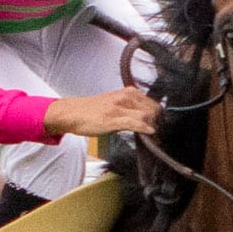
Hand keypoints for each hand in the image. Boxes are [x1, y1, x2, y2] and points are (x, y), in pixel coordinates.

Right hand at [44, 86, 158, 138]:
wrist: (72, 112)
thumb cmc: (93, 110)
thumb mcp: (115, 103)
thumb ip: (131, 107)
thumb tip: (148, 118)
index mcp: (128, 92)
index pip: (153, 103)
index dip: (159, 116)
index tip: (160, 126)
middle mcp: (125, 97)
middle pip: (153, 109)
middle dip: (159, 123)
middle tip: (159, 135)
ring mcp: (118, 108)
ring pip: (146, 115)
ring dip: (153, 127)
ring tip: (155, 139)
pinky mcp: (112, 119)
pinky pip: (134, 123)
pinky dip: (144, 128)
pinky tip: (150, 133)